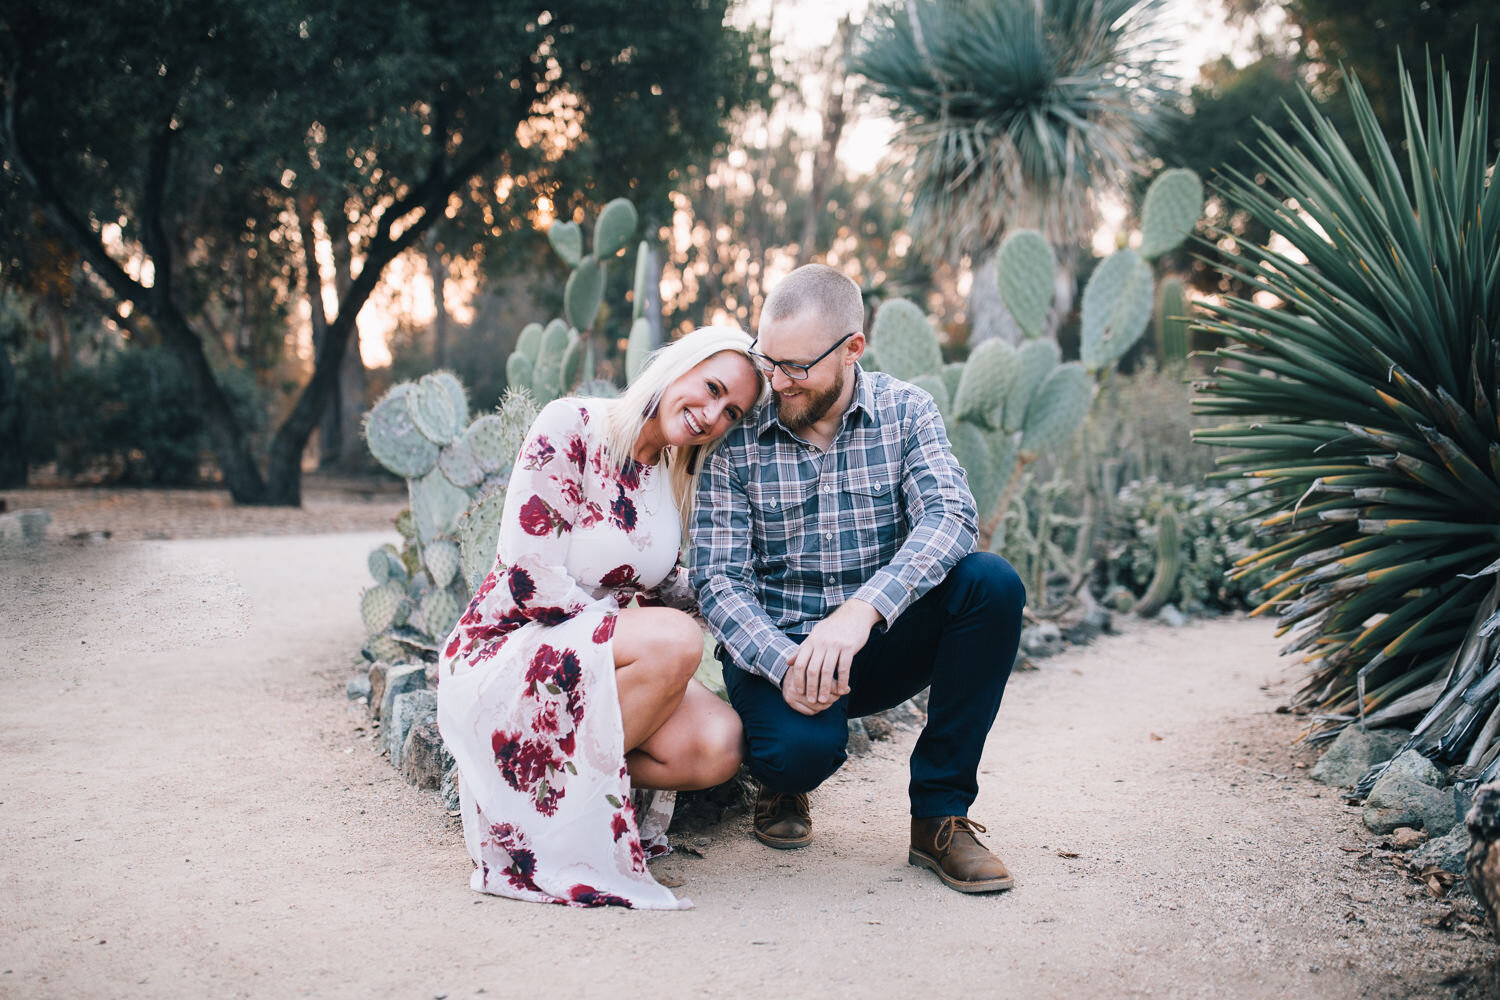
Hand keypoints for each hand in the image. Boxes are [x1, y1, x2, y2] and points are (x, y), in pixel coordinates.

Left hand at [780, 600, 882, 714]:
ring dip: (825, 688)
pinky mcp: (849, 647)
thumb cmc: (833, 627)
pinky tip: (842, 690)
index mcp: (811, 641)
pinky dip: (842, 681)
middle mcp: (821, 643)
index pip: (800, 664)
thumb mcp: (815, 635)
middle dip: (811, 688)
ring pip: (827, 671)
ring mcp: (835, 645)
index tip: (799, 691)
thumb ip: (802, 649)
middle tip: (812, 700)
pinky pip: (844, 668)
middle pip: (812, 670)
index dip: (798, 679)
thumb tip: (788, 662)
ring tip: (824, 700)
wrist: (854, 614)